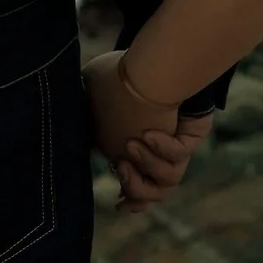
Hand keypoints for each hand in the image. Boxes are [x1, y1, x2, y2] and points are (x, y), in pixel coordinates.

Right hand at [82, 50, 208, 210]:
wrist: (152, 61)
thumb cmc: (120, 74)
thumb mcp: (91, 86)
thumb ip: (80, 108)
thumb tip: (72, 125)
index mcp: (134, 148)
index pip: (133, 184)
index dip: (127, 195)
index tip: (118, 202)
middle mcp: (157, 151)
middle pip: (151, 192)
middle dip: (134, 186)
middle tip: (122, 166)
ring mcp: (174, 146)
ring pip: (167, 182)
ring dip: (148, 166)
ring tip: (136, 143)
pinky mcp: (190, 138)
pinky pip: (178, 156)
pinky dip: (164, 148)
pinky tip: (151, 133)